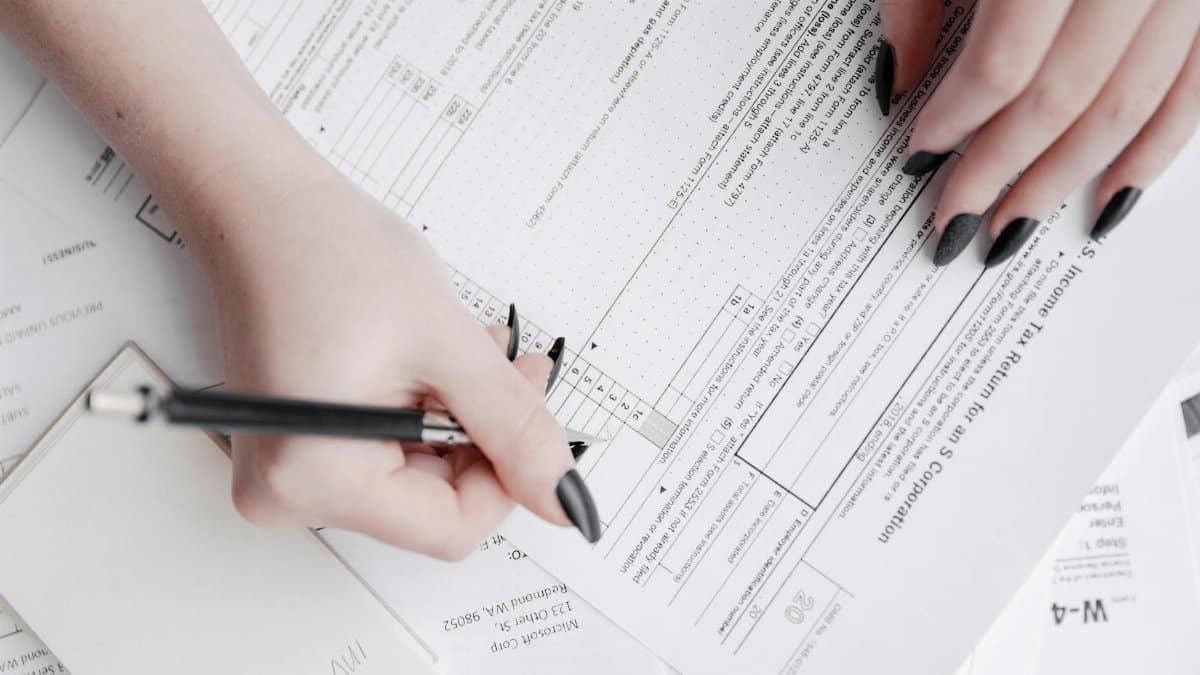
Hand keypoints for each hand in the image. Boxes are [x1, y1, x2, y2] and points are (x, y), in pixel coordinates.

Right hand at [202, 170, 596, 558]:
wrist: (264, 209)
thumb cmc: (327, 253)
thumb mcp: (447, 343)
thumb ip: (514, 427)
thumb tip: (562, 496)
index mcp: (314, 477)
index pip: (450, 528)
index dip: (508, 477)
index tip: (532, 418)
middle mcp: (288, 492)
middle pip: (433, 505)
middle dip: (484, 439)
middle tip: (512, 371)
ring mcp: (289, 474)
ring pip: (418, 478)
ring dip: (458, 420)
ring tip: (468, 353)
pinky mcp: (298, 450)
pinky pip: (388, 455)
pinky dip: (425, 414)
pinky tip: (435, 364)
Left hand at [878, 0, 1199, 265]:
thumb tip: (896, 82)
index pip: (1003, 66)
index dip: (955, 121)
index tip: (918, 156)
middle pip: (1062, 97)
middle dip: (999, 170)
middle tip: (955, 219)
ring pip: (1128, 102)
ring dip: (1065, 178)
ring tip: (1011, 226)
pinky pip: (1195, 86)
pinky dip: (1154, 148)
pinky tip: (1112, 198)